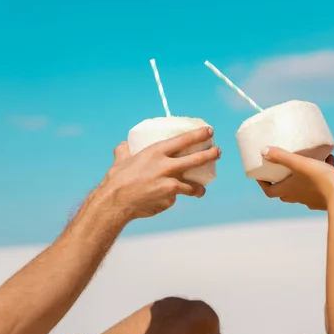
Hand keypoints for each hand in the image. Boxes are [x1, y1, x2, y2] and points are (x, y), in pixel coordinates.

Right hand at [96, 126, 220, 223]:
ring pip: (192, 185)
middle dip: (211, 154)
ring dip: (199, 188)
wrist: (115, 203)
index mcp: (156, 152)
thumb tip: (123, 145)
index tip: (210, 131)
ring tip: (202, 189)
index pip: (184, 140)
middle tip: (218, 151)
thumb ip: (124, 151)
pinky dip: (172, 200)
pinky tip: (166, 202)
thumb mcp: (120, 160)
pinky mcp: (170, 199)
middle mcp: (166, 166)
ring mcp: (170, 184)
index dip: (199, 134)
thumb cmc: (116, 180)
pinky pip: (175, 198)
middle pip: (197, 159)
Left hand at [257, 154, 333, 209]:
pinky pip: (320, 185)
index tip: (261, 175)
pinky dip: (321, 174)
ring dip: (303, 174)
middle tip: (281, 168)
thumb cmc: (320, 179)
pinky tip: (329, 161)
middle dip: (281, 180)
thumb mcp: (300, 163)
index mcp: (289, 190)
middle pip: (284, 191)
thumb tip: (263, 150)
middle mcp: (298, 196)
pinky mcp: (325, 198)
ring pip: (303, 187)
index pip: (270, 191)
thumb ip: (282, 156)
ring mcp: (312, 199)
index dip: (263, 184)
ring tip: (309, 158)